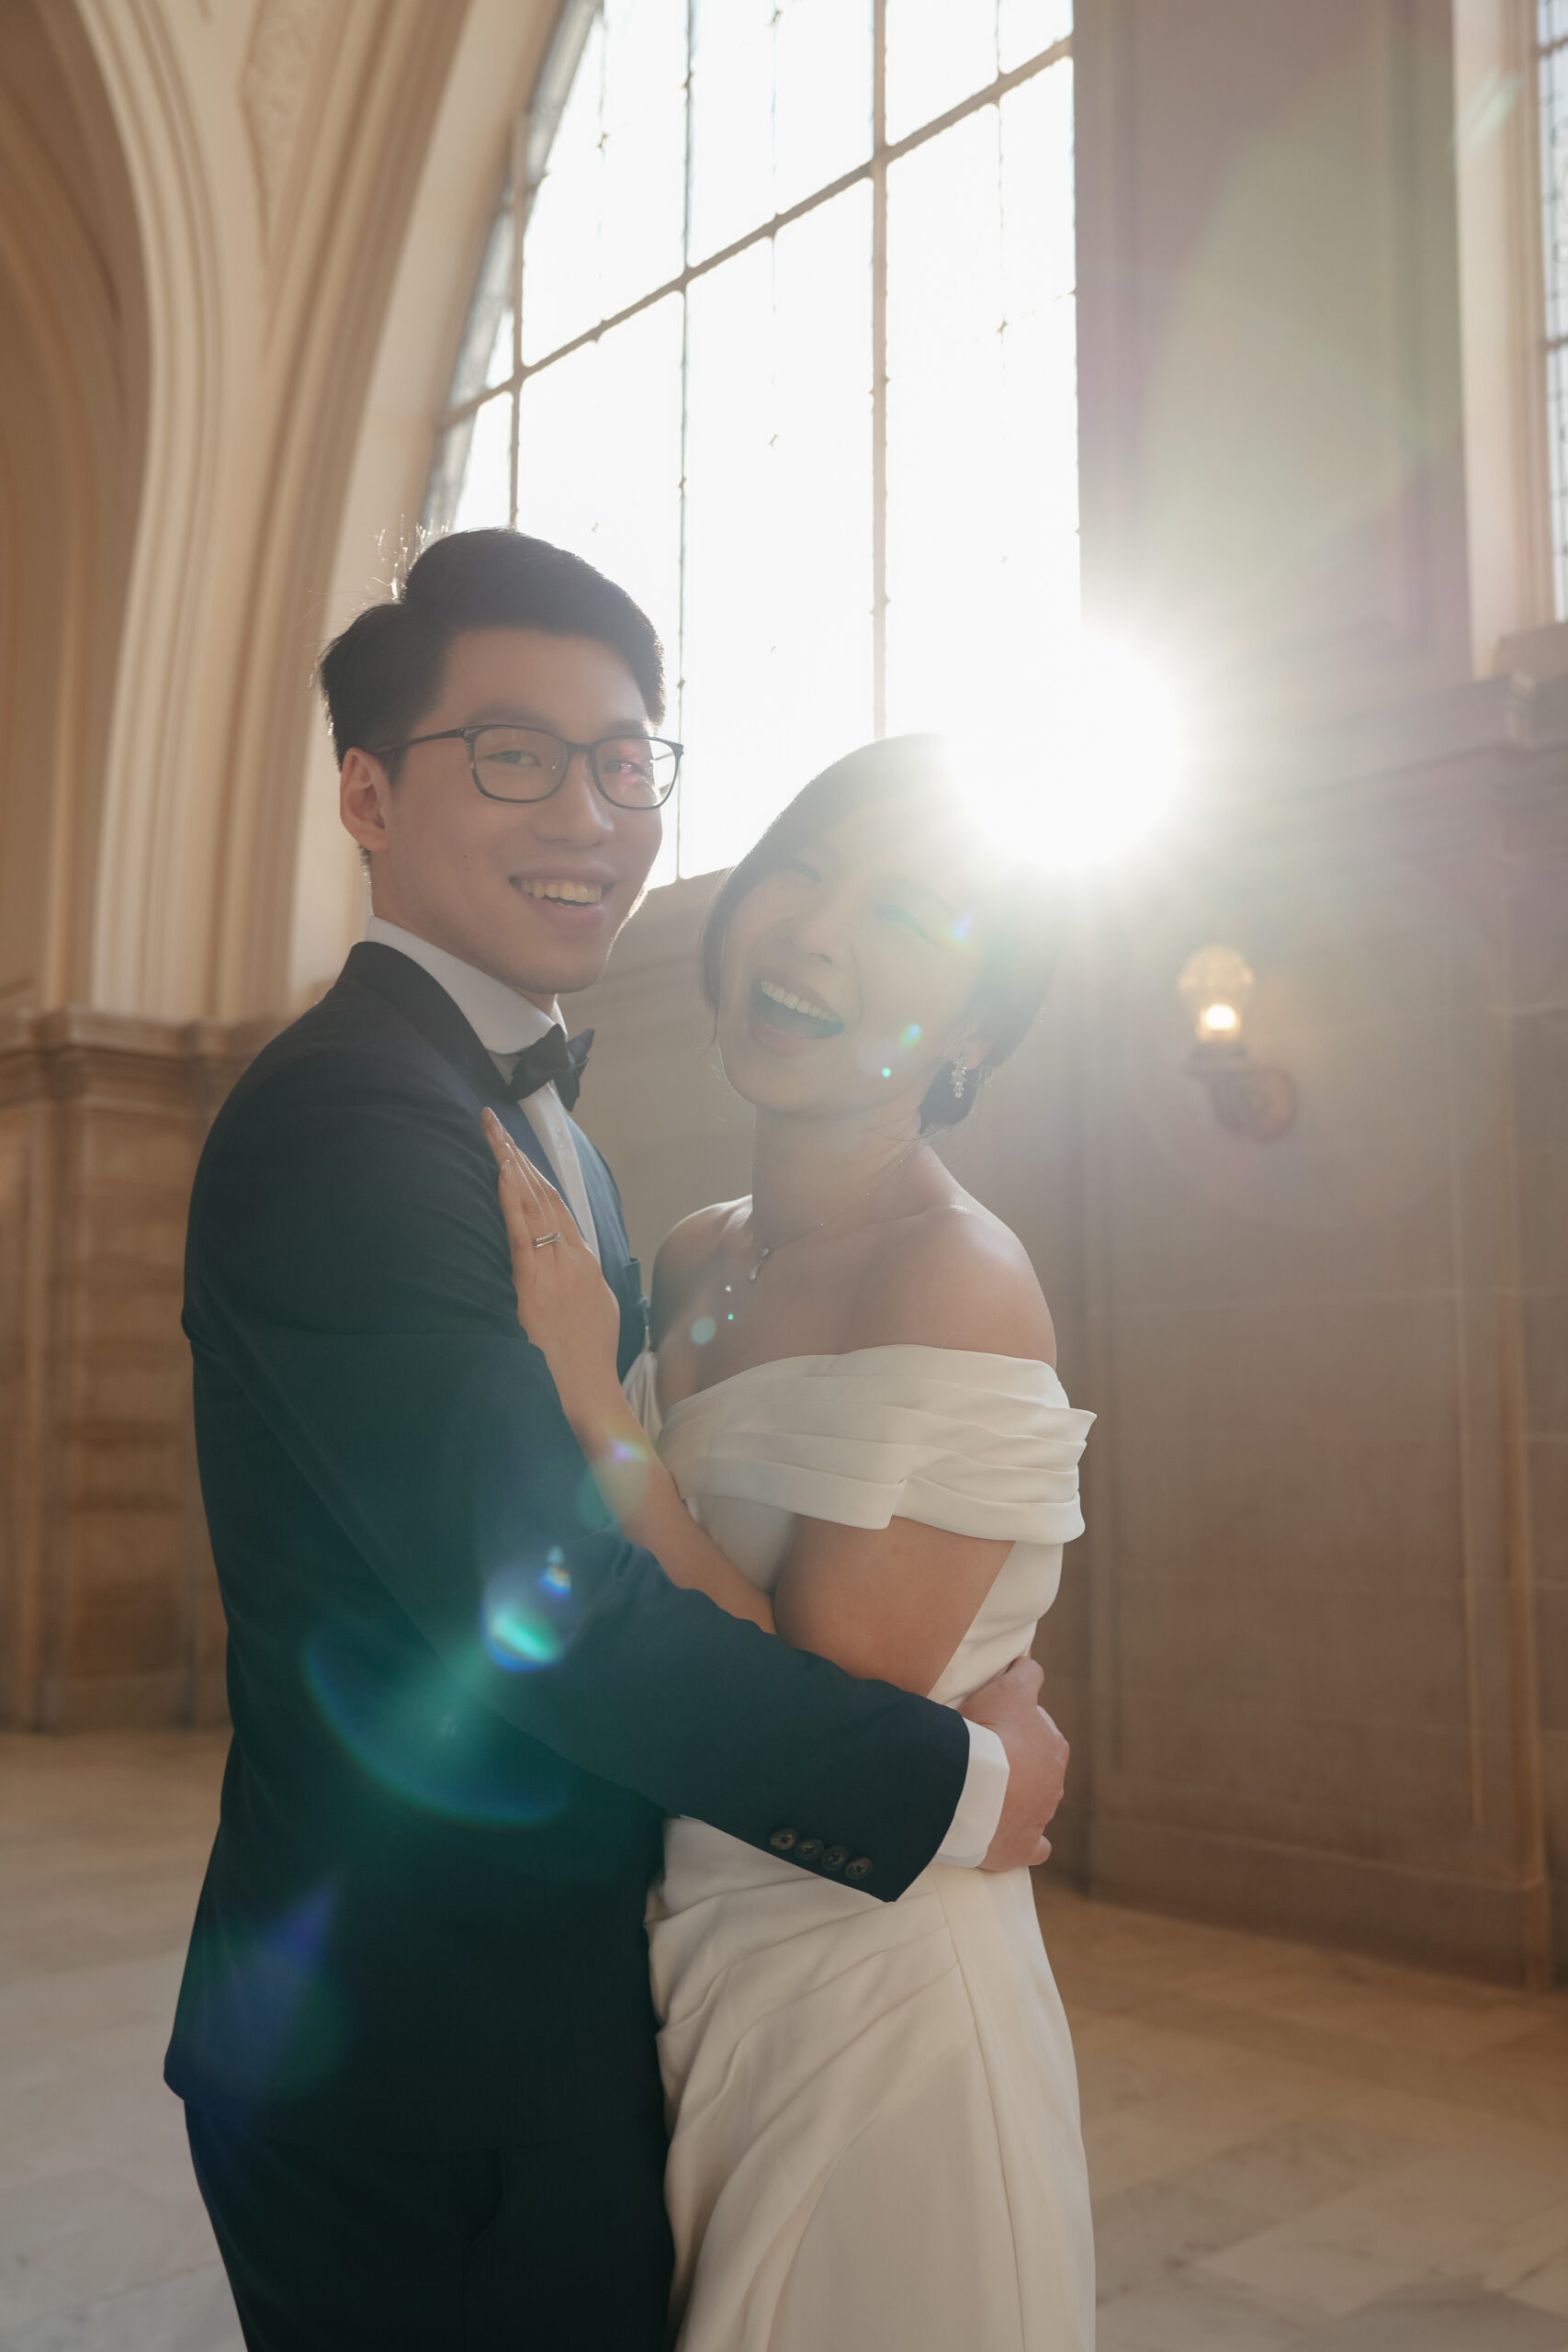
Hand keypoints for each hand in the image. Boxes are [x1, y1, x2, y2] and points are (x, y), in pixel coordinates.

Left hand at [482, 1109, 621, 1413]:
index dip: (536, 1173)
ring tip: (492, 1133)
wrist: (590, 1391)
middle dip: (518, 1155)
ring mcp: (556, 1269)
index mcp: (586, 1263)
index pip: (559, 1206)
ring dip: (510, 1165)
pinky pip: (522, 1233)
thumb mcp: (593, 1311)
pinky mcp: (535, 1285)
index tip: (517, 1148)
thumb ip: (578, 1282)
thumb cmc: (587, 1361)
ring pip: (532, 1204)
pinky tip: (501, 1173)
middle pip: (544, 1194)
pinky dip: (512, 1200)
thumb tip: (565, 1268)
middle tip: (494, 1122)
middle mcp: (573, 1257)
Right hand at [961, 1657, 1068, 1871]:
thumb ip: (1026, 1674)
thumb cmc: (992, 1733)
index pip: (1041, 1732)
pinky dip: (1025, 1844)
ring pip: (1035, 1807)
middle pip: (1039, 1771)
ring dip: (1017, 1801)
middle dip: (1020, 1766)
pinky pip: (1033, 1849)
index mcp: (1054, 1748)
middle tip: (986, 1759)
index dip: (1017, 1726)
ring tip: (986, 1795)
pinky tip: (1011, 1838)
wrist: (972, 1785)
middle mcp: (1053, 1785)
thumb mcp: (1010, 1689)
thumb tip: (1029, 1663)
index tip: (994, 1726)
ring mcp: (1039, 1819)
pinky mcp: (1021, 1849)